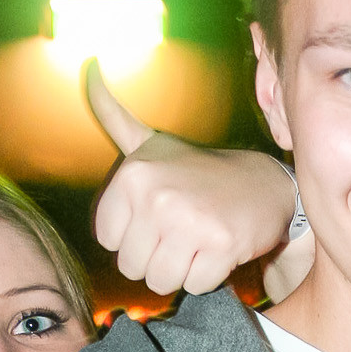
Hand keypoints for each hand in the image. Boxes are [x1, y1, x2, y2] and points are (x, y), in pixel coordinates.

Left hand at [85, 61, 300, 295]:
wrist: (261, 183)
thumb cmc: (197, 171)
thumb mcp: (149, 142)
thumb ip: (113, 114)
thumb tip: (88, 66)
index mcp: (132, 176)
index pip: (108, 241)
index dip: (132, 237)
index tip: (155, 218)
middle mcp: (157, 198)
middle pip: (133, 266)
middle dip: (155, 258)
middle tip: (178, 234)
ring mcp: (190, 223)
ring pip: (161, 281)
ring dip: (179, 271)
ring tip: (195, 244)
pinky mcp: (221, 246)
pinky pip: (195, 286)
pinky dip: (207, 276)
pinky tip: (216, 250)